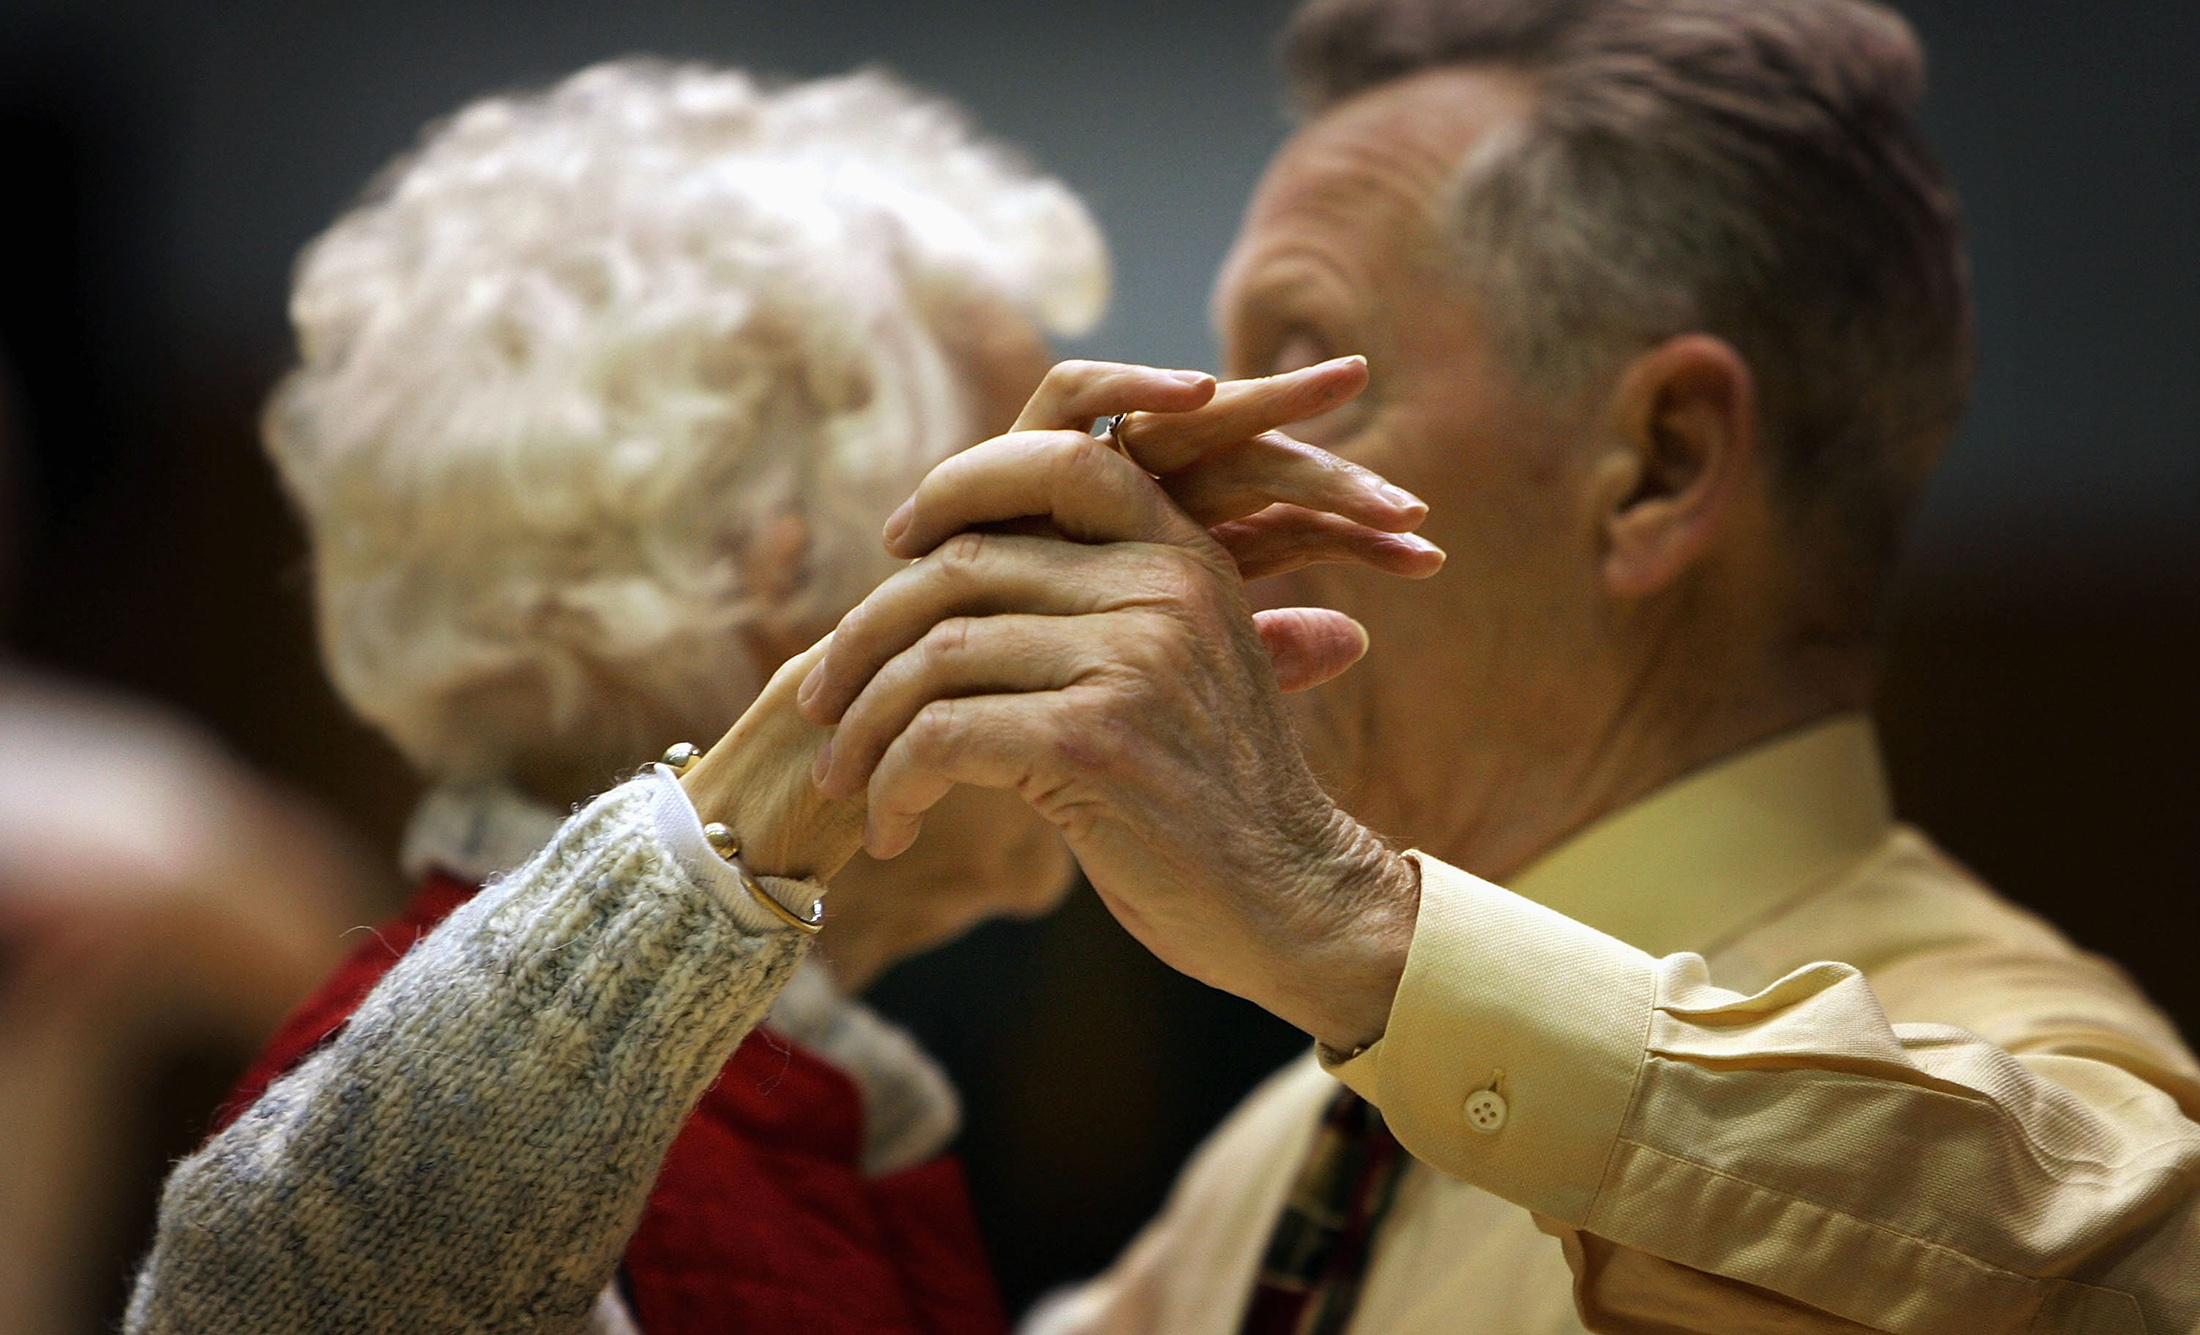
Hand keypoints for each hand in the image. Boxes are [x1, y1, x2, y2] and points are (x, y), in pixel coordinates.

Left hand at [796, 359, 1431, 1050]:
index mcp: (1184, 553)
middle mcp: (1161, 588)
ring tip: (844, 781)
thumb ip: (1099, 605)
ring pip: (935, 657)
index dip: (958, 488)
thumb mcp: (1177, 667)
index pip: (1056, 460)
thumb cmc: (1211, 798)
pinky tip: (890, 827)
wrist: (1295, 901)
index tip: (896, 548)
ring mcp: (1131, 660)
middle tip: (821, 702)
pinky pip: (942, 737)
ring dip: (864, 727)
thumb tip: (958, 563)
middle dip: (865, 638)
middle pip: (960, 567)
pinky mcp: (1093, 742)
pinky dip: (891, 783)